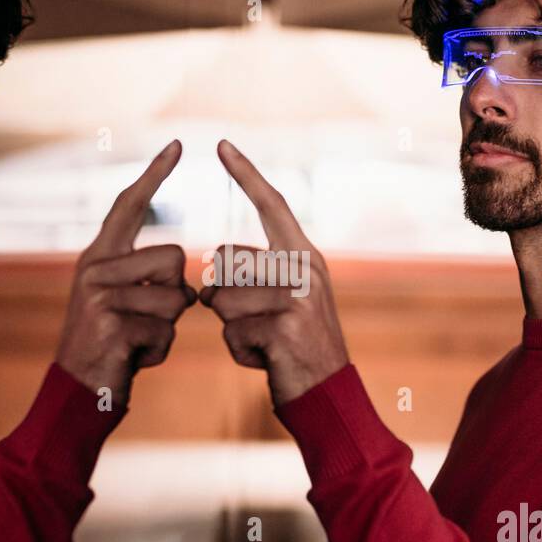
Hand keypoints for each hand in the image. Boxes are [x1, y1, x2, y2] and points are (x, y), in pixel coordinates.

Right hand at [56, 140, 195, 406]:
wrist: (78, 392)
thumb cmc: (112, 347)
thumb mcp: (124, 303)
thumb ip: (145, 279)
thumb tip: (187, 281)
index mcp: (98, 257)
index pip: (130, 205)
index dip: (155, 174)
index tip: (179, 144)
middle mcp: (94, 267)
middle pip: (173, 257)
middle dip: (175, 295)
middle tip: (144, 320)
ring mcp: (99, 294)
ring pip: (175, 297)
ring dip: (168, 327)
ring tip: (137, 340)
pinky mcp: (110, 323)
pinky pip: (164, 329)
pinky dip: (159, 351)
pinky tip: (132, 358)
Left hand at [200, 139, 348, 405]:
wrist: (329, 397)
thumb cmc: (295, 350)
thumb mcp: (285, 303)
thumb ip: (259, 278)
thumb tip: (212, 274)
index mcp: (306, 256)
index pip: (271, 204)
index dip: (245, 174)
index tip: (221, 143)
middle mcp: (306, 268)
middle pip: (226, 260)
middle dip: (222, 296)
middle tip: (252, 321)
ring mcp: (297, 296)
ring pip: (223, 298)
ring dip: (230, 328)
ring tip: (263, 342)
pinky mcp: (285, 326)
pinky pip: (232, 332)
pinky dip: (240, 352)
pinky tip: (267, 360)